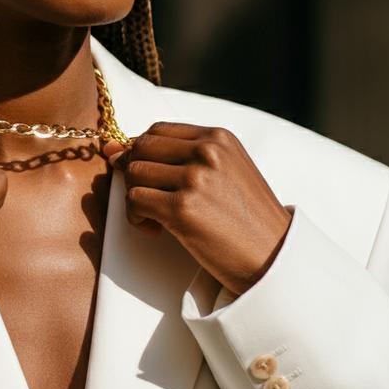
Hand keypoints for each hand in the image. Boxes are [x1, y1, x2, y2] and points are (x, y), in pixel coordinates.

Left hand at [102, 122, 291, 296]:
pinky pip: (134, 200)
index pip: (158, 130)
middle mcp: (207, 151)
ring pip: (134, 173)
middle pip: (141, 148)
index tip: (141, 171)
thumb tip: (114, 148)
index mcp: (218, 138)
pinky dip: (136, 216)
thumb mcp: (227, 172)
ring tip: (154, 216)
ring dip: (135, 196)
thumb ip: (182, 157)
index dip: (140, 150)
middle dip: (134, 172)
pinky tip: (155, 229)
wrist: (273, 258)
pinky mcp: (182, 208)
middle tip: (146, 196)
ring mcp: (195, 178)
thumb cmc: (247, 218)